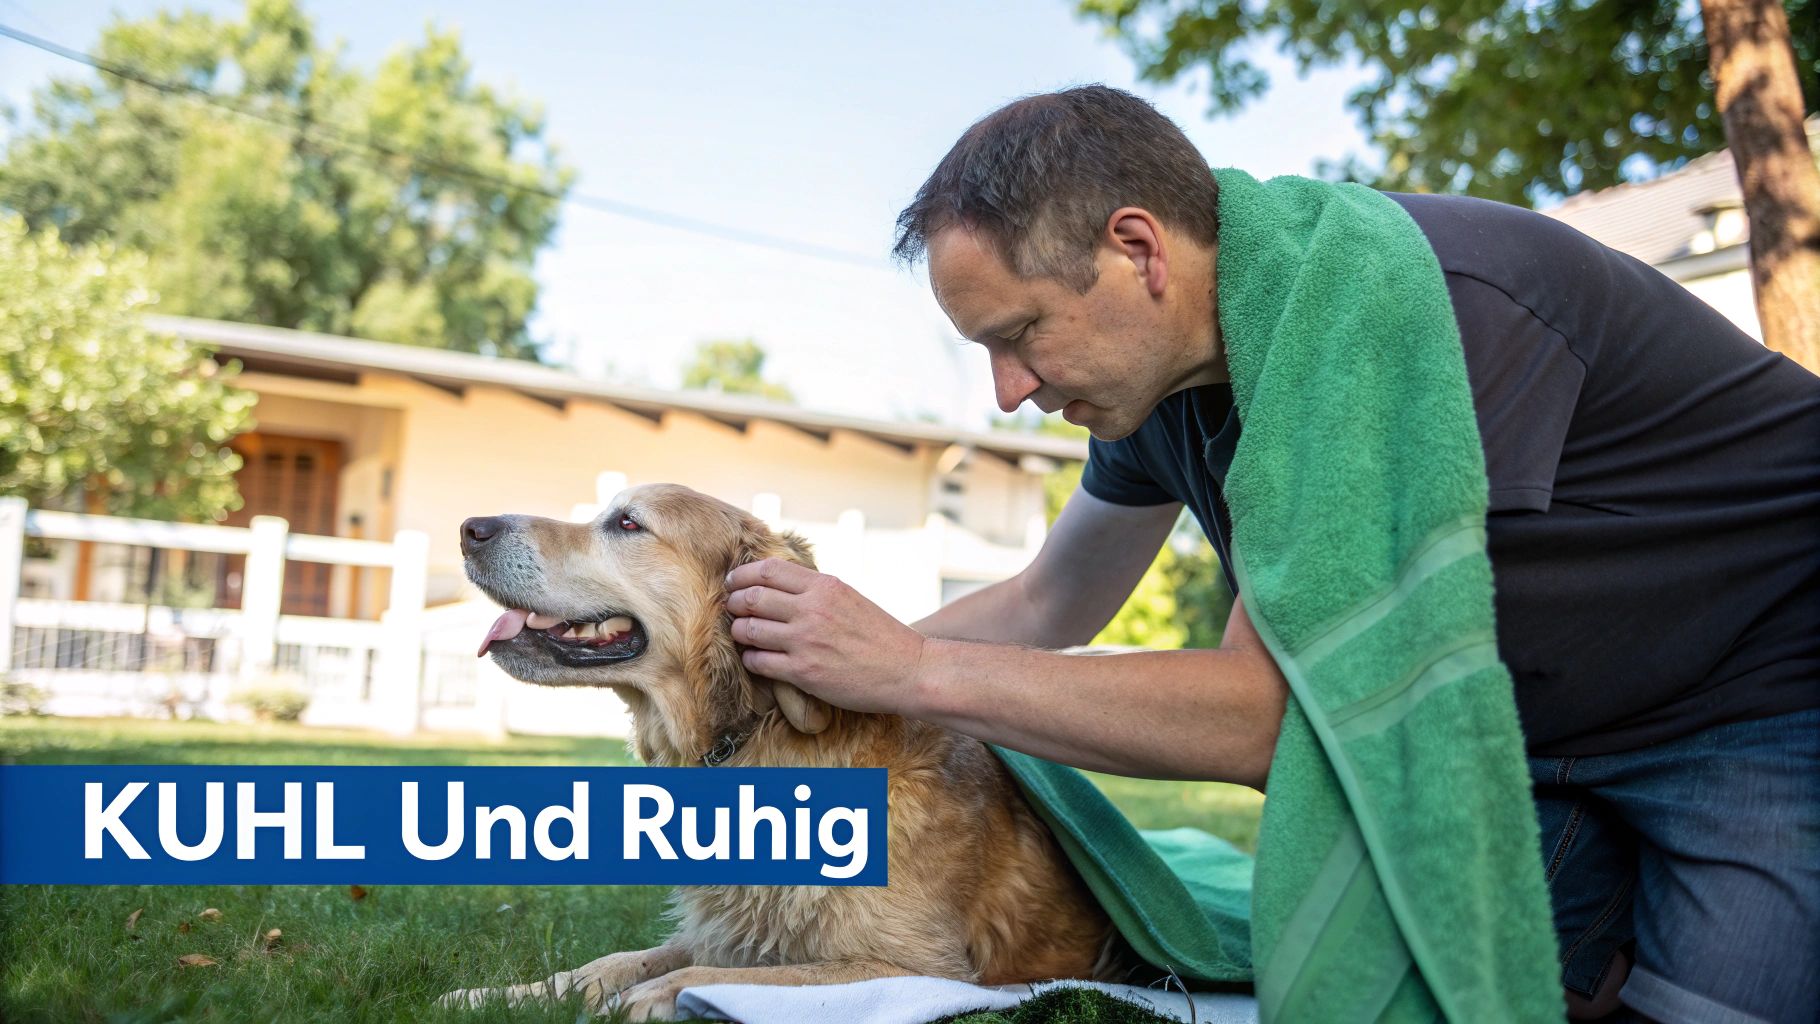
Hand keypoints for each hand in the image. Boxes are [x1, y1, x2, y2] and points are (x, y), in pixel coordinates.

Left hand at [725, 558, 927, 715]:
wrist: (908, 670)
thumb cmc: (882, 636)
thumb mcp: (850, 598)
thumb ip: (816, 591)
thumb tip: (781, 587)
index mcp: (825, 586)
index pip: (768, 570)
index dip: (743, 575)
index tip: (734, 582)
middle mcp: (812, 609)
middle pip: (752, 598)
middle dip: (735, 603)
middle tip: (732, 609)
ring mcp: (806, 641)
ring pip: (749, 630)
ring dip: (739, 632)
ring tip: (741, 634)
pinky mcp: (803, 672)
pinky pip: (759, 662)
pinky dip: (751, 659)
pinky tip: (756, 659)